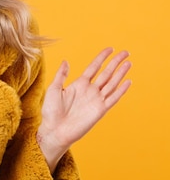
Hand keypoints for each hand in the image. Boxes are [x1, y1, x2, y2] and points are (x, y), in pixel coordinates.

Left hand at [37, 47, 131, 171]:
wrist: (54, 130)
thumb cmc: (51, 111)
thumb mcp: (54, 89)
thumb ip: (61, 75)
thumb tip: (66, 61)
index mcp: (79, 84)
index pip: (93, 67)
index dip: (101, 58)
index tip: (110, 49)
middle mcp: (90, 91)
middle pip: (106, 73)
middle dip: (115, 62)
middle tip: (125, 52)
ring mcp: (96, 100)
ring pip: (112, 83)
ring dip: (120, 73)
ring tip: (128, 63)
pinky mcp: (100, 110)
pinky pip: (113, 98)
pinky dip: (120, 90)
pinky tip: (127, 81)